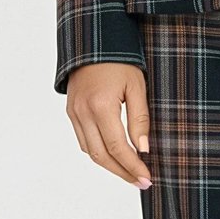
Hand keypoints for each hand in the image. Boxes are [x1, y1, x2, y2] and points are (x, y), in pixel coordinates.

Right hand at [66, 63, 152, 189]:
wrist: (95, 38)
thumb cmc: (120, 56)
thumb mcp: (137, 84)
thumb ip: (140, 117)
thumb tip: (143, 149)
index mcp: (101, 105)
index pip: (118, 147)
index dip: (133, 166)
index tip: (147, 177)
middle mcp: (83, 112)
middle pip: (102, 156)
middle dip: (122, 172)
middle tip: (140, 181)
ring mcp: (74, 112)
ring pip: (90, 151)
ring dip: (109, 165)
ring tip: (129, 171)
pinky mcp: (71, 110)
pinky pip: (83, 140)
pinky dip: (97, 151)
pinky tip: (112, 154)